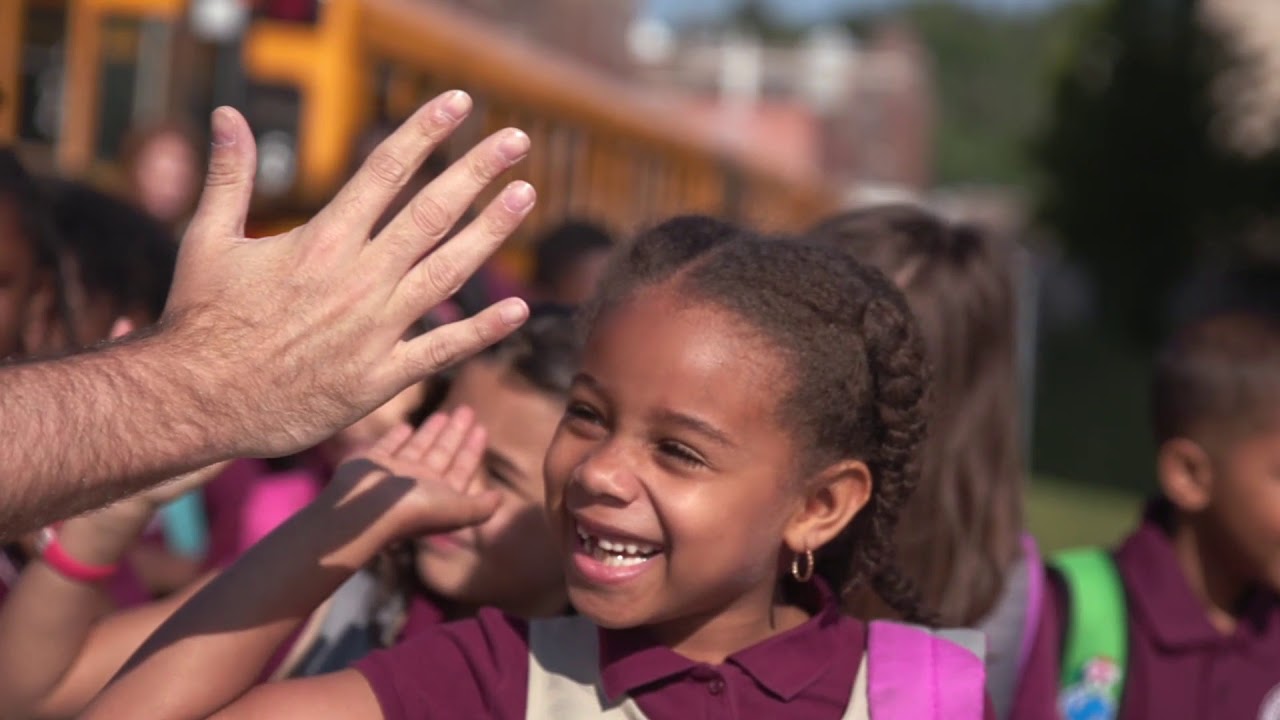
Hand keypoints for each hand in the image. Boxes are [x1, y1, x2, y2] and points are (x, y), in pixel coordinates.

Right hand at [155, 91, 534, 458]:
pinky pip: (442, 349)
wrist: (196, 402)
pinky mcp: (380, 378)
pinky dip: (483, 330)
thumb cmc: (200, 321)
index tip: (459, 103)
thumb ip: (229, 176)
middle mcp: (358, 278)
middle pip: (431, 213)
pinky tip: (520, 310)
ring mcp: (374, 329)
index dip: (425, 132)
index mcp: (322, 240)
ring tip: (525, 196)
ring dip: (492, 232)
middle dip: (477, 171)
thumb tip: (226, 113)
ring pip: (448, 271)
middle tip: (517, 141)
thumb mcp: (207, 240)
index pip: (384, 171)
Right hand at [329, 407, 497, 541]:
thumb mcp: (457, 510)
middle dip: (456, 433)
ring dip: (432, 431)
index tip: (481, 428)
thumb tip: (501, 498)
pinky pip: (389, 445)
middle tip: (467, 409)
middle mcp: (419, 485)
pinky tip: (407, 425)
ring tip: (445, 412)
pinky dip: (398, 436)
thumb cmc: (413, 510)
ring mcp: (395, 474)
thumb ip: (481, 506)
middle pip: (443, 453)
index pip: (461, 468)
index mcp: (440, 495)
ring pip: (419, 447)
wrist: (364, 512)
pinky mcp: (372, 463)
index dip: (472, 450)